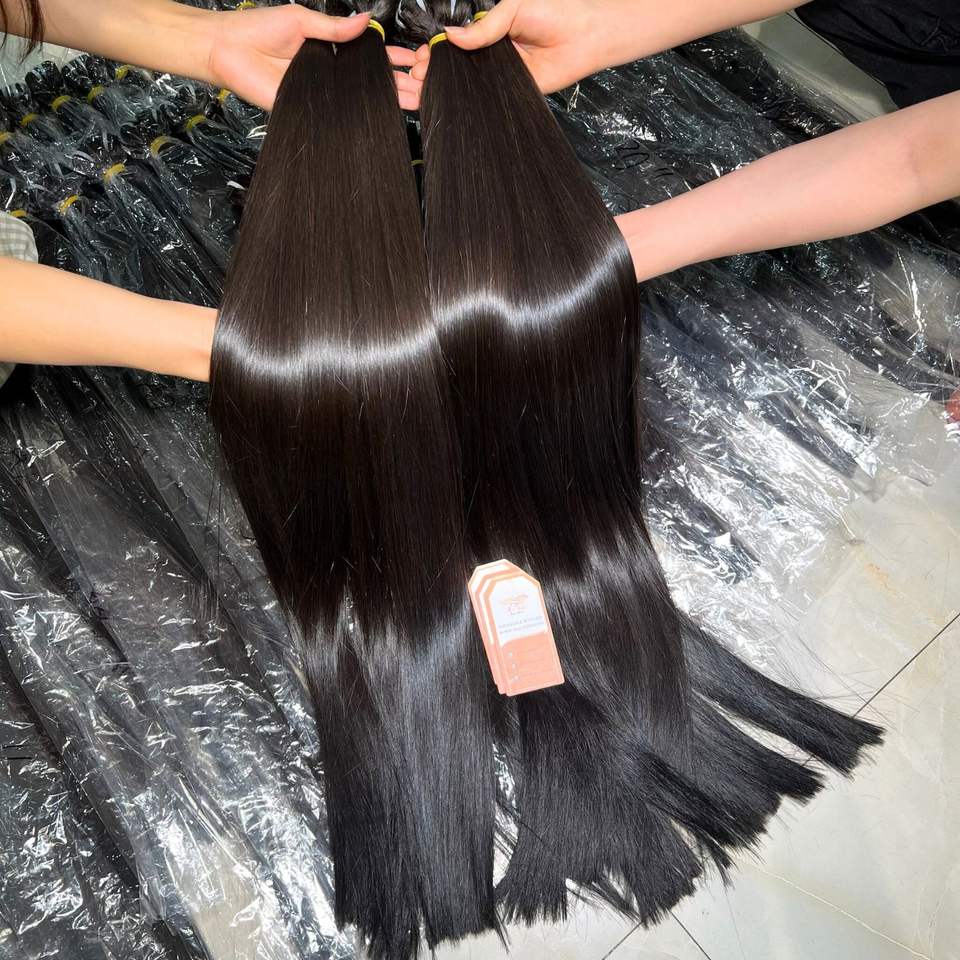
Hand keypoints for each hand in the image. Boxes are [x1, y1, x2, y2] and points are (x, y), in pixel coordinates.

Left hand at [206, 4, 420, 110]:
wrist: (226, 50)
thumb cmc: (257, 29)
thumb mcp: (301, 20)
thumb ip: (334, 26)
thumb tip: (366, 22)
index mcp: (332, 50)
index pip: (372, 57)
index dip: (396, 60)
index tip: (419, 61)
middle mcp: (332, 75)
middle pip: (374, 81)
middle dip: (403, 83)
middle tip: (428, 86)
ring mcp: (324, 94)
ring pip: (363, 100)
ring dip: (391, 101)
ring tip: (419, 101)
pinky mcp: (311, 110)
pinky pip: (340, 114)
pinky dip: (360, 116)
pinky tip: (383, 116)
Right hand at [411, 0, 606, 98]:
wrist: (586, 35)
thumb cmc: (557, 12)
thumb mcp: (513, 8)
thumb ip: (483, 26)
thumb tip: (451, 35)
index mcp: (489, 33)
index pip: (456, 44)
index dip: (436, 52)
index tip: (419, 58)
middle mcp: (493, 56)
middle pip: (457, 67)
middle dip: (434, 72)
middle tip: (415, 77)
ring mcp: (501, 76)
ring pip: (468, 85)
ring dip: (447, 88)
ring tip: (424, 89)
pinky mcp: (513, 94)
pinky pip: (489, 98)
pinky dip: (472, 101)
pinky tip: (454, 99)